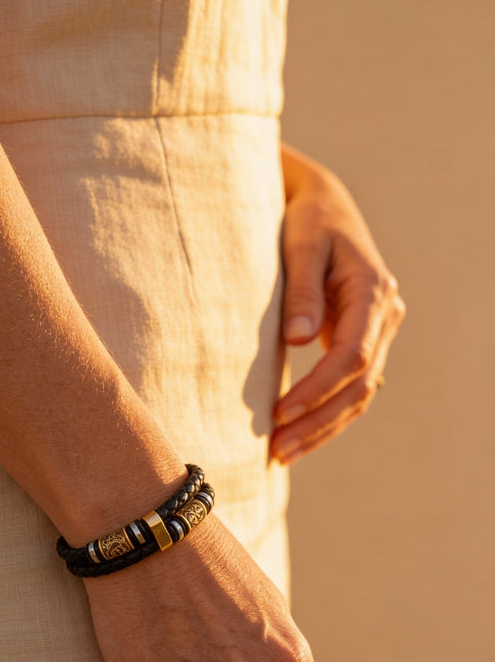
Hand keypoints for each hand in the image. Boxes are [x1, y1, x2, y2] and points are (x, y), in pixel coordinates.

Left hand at [271, 147, 405, 464]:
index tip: (280, 412)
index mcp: (373, 292)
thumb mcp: (300, 247)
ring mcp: (377, 332)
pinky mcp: (361, 342)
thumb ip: (301, 292)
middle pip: (359, 386)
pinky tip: (297, 438)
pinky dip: (326, 416)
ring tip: (282, 454)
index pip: (352, 357)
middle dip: (318, 422)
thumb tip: (300, 340)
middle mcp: (384, 317)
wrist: (323, 207)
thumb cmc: (307, 222)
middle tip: (277, 449)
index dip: (318, 390)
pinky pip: (350, 389)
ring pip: (359, 395)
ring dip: (322, 428)